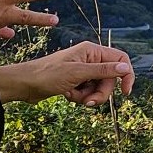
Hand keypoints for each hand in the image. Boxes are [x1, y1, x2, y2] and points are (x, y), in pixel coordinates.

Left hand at [0, 41, 134, 105]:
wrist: (25, 84)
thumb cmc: (48, 75)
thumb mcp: (77, 74)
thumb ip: (103, 71)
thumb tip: (125, 67)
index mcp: (92, 51)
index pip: (120, 59)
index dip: (126, 75)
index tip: (125, 93)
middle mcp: (90, 59)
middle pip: (110, 78)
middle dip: (101, 92)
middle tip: (88, 101)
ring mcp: (83, 70)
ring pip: (99, 87)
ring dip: (89, 96)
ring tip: (73, 96)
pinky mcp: (76, 81)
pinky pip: (88, 92)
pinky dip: (80, 97)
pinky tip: (67, 95)